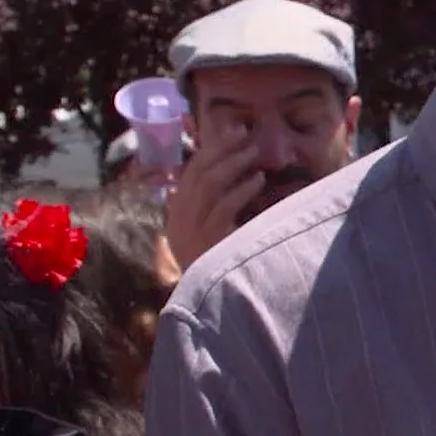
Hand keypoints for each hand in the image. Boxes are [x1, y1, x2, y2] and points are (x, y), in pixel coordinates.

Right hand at [163, 130, 262, 269]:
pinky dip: (241, 190)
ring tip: (254, 152)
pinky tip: (258, 181)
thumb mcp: (210, 230)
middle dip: (222, 149)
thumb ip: (214, 204)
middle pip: (198, 174)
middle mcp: (180, 220)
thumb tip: (234, 168)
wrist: (213, 303)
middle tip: (245, 134)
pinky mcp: (210, 242)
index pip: (190, 172)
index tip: (232, 131)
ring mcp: (192, 232)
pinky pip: (223, 208)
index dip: (211, 149)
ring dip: (233, 164)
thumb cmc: (220, 262)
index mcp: (178, 214)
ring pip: (208, 186)